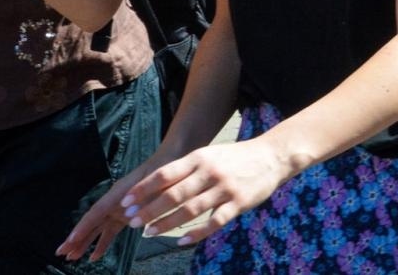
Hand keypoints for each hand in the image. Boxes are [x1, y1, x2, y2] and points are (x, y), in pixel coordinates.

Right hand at [59, 143, 182, 262]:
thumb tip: (129, 213)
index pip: (96, 212)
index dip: (83, 227)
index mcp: (118, 192)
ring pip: (98, 228)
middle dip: (77, 238)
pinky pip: (110, 230)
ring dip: (86, 242)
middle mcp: (115, 200)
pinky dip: (103, 242)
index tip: (70, 240)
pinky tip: (96, 255)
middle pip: (92, 221)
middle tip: (62, 253)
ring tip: (73, 257)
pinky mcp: (128, 213)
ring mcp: (120, 207)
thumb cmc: (164, 168)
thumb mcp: (154, 181)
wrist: (174, 158)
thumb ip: (142, 196)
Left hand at [100, 138, 287, 246]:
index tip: (126, 202)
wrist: (272, 156)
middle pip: (174, 194)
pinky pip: (213, 223)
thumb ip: (186, 170)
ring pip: (190, 210)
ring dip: (166, 223)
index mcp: (199, 158)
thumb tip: (153, 185)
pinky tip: (181, 242)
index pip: (165, 174)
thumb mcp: (209, 155)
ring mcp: (224, 188)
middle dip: (150, 210)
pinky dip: (195, 234)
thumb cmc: (234, 158)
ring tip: (149, 233)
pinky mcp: (238, 203)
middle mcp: (210, 172)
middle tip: (132, 221)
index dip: (143, 190)